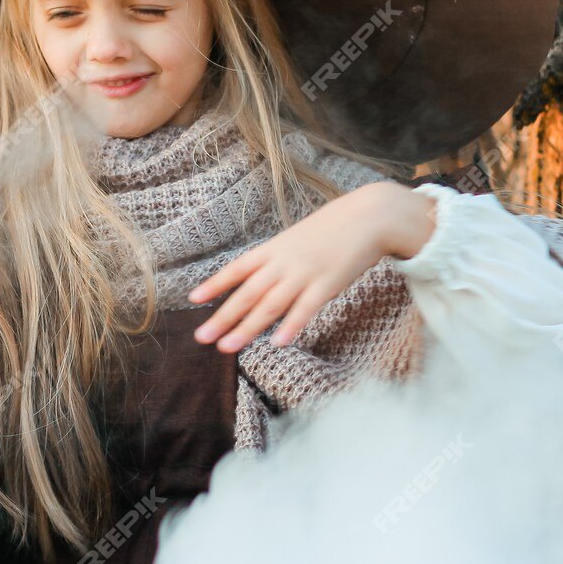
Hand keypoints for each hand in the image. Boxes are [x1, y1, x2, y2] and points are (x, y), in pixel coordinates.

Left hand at [187, 180, 435, 351]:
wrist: (369, 216)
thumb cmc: (333, 229)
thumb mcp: (297, 239)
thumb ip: (279, 260)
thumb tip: (261, 279)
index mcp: (274, 248)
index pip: (237, 268)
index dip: (215, 284)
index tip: (193, 299)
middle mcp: (284, 262)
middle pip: (248, 293)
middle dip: (223, 316)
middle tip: (202, 338)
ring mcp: (305, 273)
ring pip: (270, 305)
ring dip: (247, 328)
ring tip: (228, 347)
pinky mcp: (328, 284)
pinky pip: (305, 308)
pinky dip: (291, 326)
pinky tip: (277, 342)